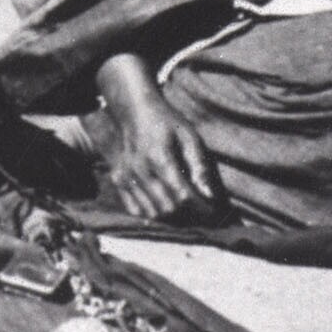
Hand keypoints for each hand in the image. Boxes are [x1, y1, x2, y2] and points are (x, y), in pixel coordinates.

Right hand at [93, 54, 222, 222]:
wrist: (136, 112)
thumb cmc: (168, 123)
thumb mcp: (189, 137)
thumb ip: (199, 165)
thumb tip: (209, 195)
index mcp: (159, 156)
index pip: (182, 194)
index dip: (200, 207)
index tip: (213, 210)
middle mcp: (139, 169)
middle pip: (168, 207)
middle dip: (189, 215)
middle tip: (202, 213)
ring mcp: (126, 176)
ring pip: (152, 213)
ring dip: (172, 218)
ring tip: (186, 212)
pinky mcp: (118, 180)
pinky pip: (136, 210)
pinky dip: (153, 214)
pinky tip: (165, 208)